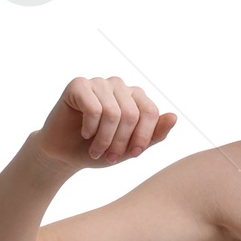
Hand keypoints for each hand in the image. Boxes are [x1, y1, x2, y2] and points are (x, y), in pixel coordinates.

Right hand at [35, 75, 178, 167]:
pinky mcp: (78, 85)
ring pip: (113, 113)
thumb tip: (174, 117)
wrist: (65, 154)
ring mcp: (99, 83)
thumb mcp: (130, 149)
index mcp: (135, 97)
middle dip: (121, 142)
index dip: (143, 138)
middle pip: (132, 114)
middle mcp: (119, 85)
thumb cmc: (99, 150)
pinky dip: (90, 129)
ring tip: (96, 151)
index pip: (151, 112)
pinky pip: (94, 109)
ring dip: (104, 140)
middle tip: (110, 157)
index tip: (132, 155)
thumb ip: (153, 135)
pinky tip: (84, 134)